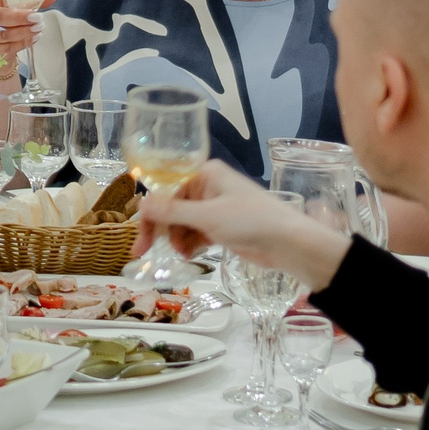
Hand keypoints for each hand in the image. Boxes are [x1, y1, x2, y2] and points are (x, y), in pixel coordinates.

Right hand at [137, 159, 353, 290]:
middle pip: (171, 207)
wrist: (289, 243)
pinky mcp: (222, 226)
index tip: (139, 239)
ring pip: (182, 223)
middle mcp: (208, 187)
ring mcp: (215, 207)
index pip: (165, 191)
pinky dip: (190, 244)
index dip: (150, 215)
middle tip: (144, 253)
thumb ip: (172, 211)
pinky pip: (196, 233)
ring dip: (177, 239)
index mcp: (205, 174)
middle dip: (161, 230)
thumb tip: (140, 204)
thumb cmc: (252, 221)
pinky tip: (191, 255)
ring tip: (183, 254)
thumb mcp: (208, 216)